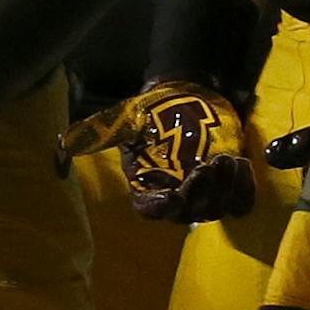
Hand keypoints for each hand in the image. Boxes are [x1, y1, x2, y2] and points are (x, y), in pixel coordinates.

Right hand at [58, 79, 255, 221]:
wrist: (189, 96)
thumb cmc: (154, 109)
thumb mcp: (124, 119)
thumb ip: (99, 134)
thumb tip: (65, 142)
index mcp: (148, 186)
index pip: (151, 210)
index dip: (161, 208)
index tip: (173, 196)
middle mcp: (176, 196)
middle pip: (189, 213)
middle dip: (200, 192)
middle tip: (207, 165)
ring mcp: (206, 193)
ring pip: (217, 208)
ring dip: (223, 189)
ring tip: (226, 161)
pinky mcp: (231, 186)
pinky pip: (241, 202)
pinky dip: (243, 189)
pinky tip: (240, 164)